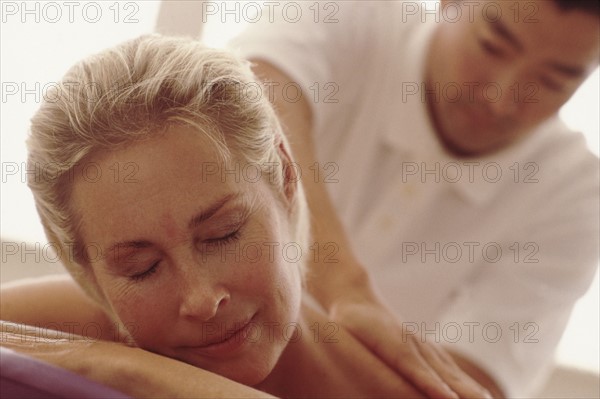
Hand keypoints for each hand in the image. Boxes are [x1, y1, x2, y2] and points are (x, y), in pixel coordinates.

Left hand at [329, 296, 492, 398]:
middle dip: (464, 393)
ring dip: (471, 390)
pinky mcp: (427, 351)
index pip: (415, 368)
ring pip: (451, 373)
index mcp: (394, 344)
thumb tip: (358, 356)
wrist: (359, 300)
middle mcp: (415, 346)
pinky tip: (480, 395)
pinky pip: (449, 370)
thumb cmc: (348, 320)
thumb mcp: (345, 329)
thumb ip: (358, 346)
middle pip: (444, 374)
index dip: (431, 385)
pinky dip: (466, 384)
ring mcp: (424, 348)